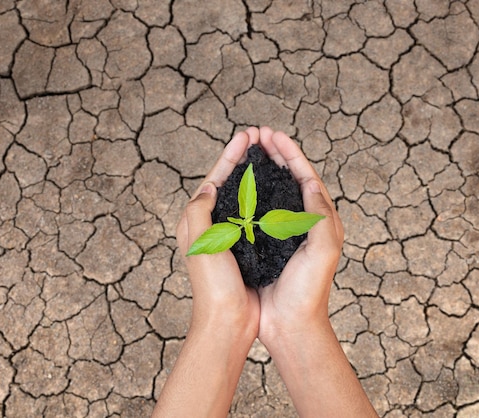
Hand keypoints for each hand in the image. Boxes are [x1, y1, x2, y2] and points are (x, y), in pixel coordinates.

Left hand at [154, 129, 262, 416]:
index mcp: (198, 220)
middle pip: (230, 184)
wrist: (229, 320)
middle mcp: (213, 225)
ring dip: (257, 176)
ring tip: (272, 158)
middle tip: (261, 139)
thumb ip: (199, 209)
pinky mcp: (248, 248)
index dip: (231, 156)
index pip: (215, 178)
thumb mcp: (199, 241)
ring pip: (245, 197)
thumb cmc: (213, 284)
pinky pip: (258, 216)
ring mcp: (231, 236)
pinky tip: (280, 192)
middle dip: (245, 160)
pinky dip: (267, 200)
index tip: (247, 136)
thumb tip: (210, 184)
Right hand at [255, 127, 344, 343]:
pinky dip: (249, 193)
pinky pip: (257, 211)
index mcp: (320, 220)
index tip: (272, 135)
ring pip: (272, 192)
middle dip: (275, 154)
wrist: (290, 324)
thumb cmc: (309, 290)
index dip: (290, 153)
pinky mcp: (265, 243)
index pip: (305, 176)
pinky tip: (237, 185)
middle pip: (289, 178)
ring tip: (248, 151)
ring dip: (262, 169)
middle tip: (257, 134)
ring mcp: (283, 232)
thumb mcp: (323, 251)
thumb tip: (309, 182)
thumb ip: (320, 216)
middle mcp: (302, 222)